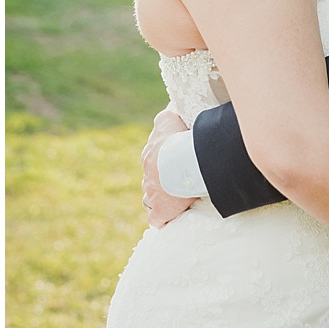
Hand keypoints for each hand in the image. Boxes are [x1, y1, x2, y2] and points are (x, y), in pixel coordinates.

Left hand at [141, 105, 191, 228]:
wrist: (181, 161)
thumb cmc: (177, 139)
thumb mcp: (168, 119)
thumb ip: (166, 115)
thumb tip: (169, 108)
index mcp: (149, 156)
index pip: (152, 160)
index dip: (161, 164)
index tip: (172, 165)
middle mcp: (147, 176)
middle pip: (150, 181)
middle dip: (159, 182)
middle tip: (174, 183)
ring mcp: (152, 194)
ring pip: (149, 199)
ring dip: (158, 200)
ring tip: (171, 200)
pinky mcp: (161, 210)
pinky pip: (156, 219)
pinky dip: (161, 219)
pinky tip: (168, 219)